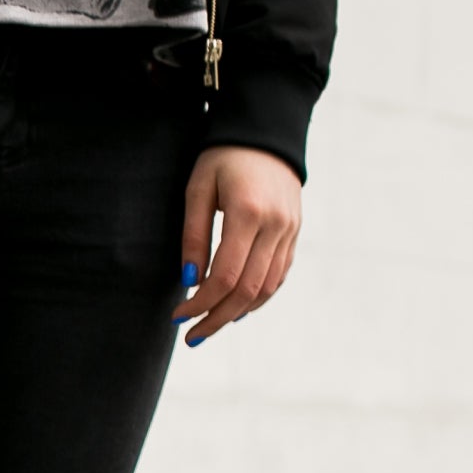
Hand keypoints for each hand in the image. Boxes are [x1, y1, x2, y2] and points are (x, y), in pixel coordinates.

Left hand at [175, 145, 301, 345]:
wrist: (266, 135)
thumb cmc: (223, 158)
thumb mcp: (198, 189)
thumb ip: (193, 235)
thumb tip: (189, 280)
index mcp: (248, 214)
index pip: (225, 277)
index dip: (200, 303)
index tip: (177, 315)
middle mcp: (275, 226)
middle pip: (247, 290)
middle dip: (217, 318)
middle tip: (192, 337)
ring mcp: (290, 231)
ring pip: (267, 287)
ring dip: (238, 313)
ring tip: (210, 326)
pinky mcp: (295, 233)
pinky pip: (279, 275)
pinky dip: (258, 296)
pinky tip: (236, 308)